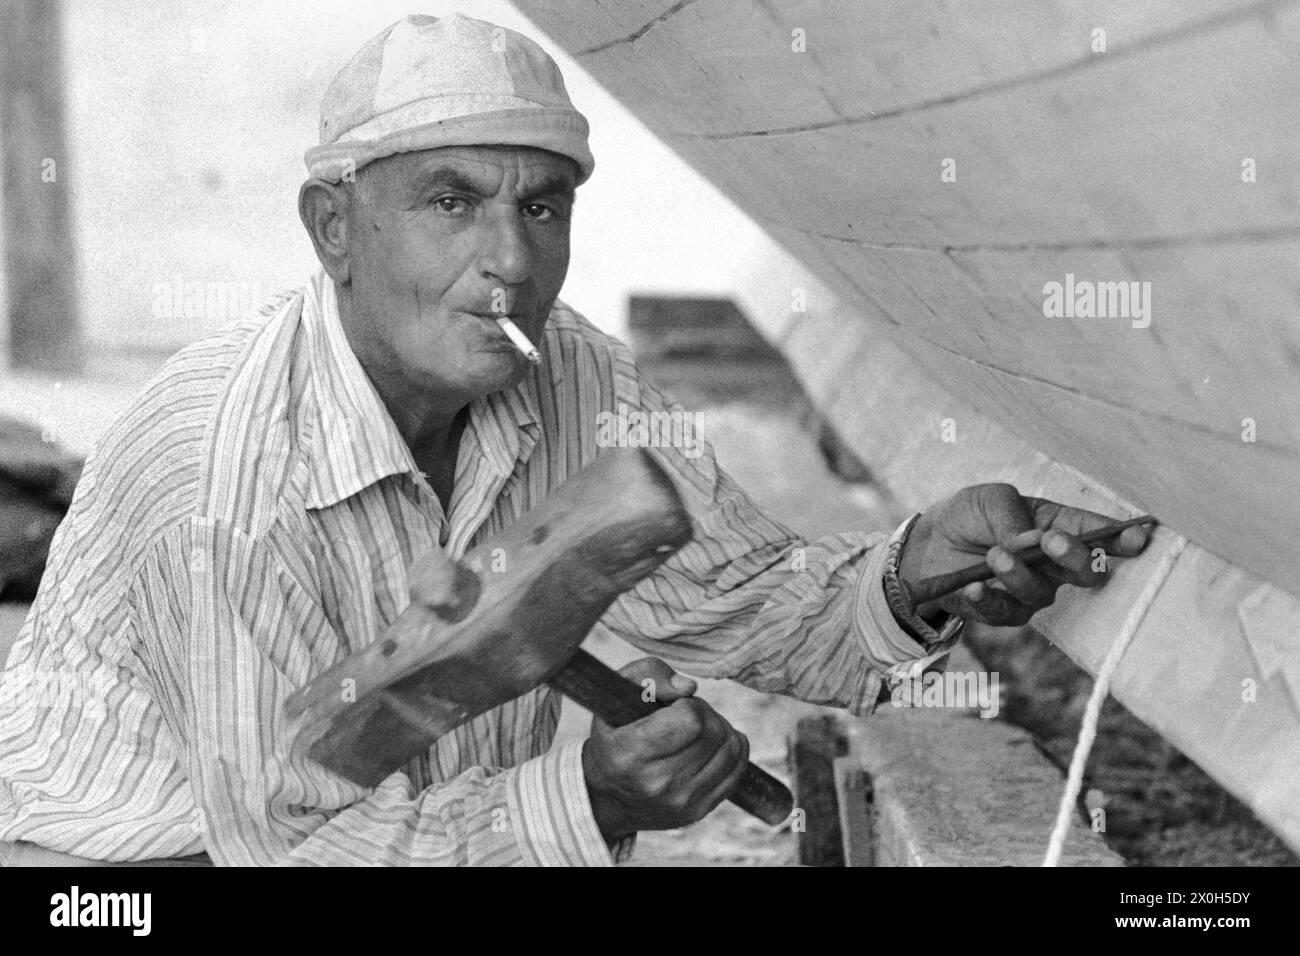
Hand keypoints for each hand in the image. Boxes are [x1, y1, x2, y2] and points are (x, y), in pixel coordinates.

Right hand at [581, 657, 749, 840]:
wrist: (608, 797)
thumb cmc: (615, 734)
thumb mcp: (616, 694)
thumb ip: (649, 675)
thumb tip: (688, 688)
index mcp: (631, 754)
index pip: (690, 719)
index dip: (687, 704)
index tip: (671, 708)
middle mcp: (657, 784)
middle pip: (713, 732)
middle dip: (704, 713)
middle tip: (683, 717)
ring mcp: (682, 802)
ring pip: (730, 748)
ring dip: (719, 728)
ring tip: (696, 731)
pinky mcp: (700, 811)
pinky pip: (737, 768)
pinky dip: (731, 748)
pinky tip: (711, 744)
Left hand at [897, 483, 1151, 626]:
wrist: (927, 543)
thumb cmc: (969, 515)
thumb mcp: (989, 499)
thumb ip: (1013, 517)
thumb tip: (1031, 541)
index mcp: (1058, 526)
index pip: (1097, 534)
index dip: (1121, 538)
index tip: (1138, 538)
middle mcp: (1053, 563)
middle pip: (1086, 572)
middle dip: (1077, 557)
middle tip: (1051, 542)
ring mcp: (1031, 590)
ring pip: (1043, 594)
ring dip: (1020, 574)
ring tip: (995, 555)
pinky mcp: (1004, 612)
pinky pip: (1006, 613)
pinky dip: (989, 599)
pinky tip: (975, 586)